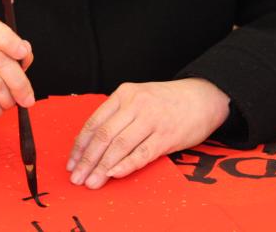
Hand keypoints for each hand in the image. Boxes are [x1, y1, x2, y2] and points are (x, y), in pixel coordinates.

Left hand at [66, 78, 230, 188]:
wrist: (203, 97)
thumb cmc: (168, 101)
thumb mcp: (139, 97)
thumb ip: (118, 114)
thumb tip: (92, 144)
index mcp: (124, 93)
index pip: (95, 122)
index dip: (80, 145)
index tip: (71, 162)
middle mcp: (136, 104)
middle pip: (104, 135)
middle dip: (87, 160)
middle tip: (77, 178)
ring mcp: (152, 119)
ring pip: (120, 145)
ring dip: (102, 167)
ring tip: (92, 182)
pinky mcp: (167, 135)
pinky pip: (142, 153)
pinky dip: (126, 165)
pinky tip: (114, 174)